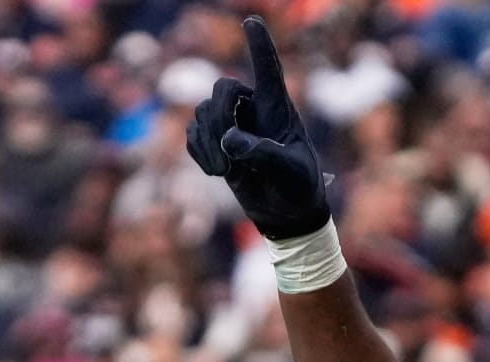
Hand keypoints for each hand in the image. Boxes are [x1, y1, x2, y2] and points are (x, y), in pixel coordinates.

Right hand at [186, 17, 330, 239]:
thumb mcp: (289, 172)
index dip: (260, 44)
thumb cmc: (297, 187)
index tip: (252, 20)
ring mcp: (231, 124)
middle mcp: (253, 109)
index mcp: (279, 109)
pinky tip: (218, 172)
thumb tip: (230, 140)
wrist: (284, 211)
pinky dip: (199, 152)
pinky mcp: (214, 141)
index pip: (269, 69)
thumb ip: (264, 154)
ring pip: (203, 113)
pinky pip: (192, 134)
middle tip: (228, 149)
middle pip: (223, 88)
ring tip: (227, 172)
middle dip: (220, 115)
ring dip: (209, 142)